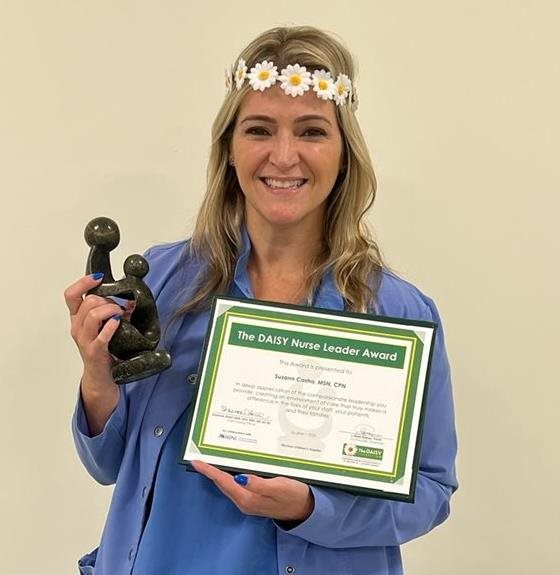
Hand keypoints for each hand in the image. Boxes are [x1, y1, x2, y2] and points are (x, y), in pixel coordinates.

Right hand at [64, 274, 122, 379]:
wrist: (101, 377)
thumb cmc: (104, 349)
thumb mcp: (106, 326)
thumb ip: (116, 311)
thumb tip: (132, 299)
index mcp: (78, 318)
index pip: (71, 295)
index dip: (83, 283)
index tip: (98, 277)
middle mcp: (77, 327)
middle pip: (87, 302)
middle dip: (106, 299)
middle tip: (119, 307)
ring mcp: (84, 340)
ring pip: (92, 315)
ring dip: (111, 310)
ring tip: (120, 315)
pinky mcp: (94, 352)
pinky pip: (101, 336)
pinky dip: (111, 327)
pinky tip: (118, 323)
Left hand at [191, 460, 313, 521]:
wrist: (305, 510)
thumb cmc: (294, 495)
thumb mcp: (279, 487)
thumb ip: (259, 484)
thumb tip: (239, 478)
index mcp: (247, 498)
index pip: (223, 481)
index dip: (209, 471)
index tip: (196, 461)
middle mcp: (244, 501)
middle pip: (222, 483)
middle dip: (211, 470)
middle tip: (201, 455)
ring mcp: (249, 500)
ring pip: (228, 484)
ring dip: (219, 472)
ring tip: (211, 458)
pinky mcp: (254, 498)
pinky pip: (236, 485)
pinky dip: (230, 475)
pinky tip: (231, 466)